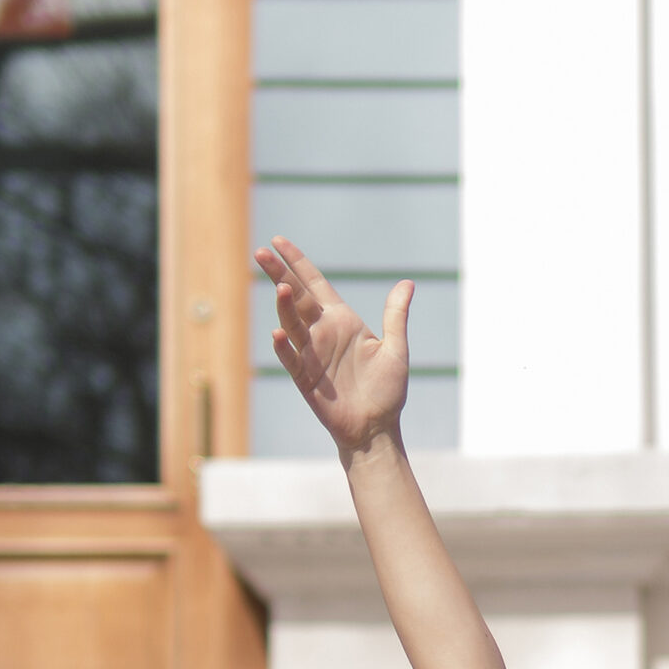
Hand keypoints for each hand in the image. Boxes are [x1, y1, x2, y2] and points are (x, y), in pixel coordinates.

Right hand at [254, 237, 410, 458]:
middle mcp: (322, 333)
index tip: (278, 240)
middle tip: (260, 252)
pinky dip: (283, 346)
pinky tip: (278, 332)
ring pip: (291, 323)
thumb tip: (407, 283)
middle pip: (296, 297)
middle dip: (279, 274)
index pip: (314, 284)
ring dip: (284, 306)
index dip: (297, 262)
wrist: (377, 428)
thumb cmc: (387, 390)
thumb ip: (395, 316)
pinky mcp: (305, 378)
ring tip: (281, 286)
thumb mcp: (396, 349)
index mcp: (342, 320)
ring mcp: (311, 354)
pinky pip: (290, 358)